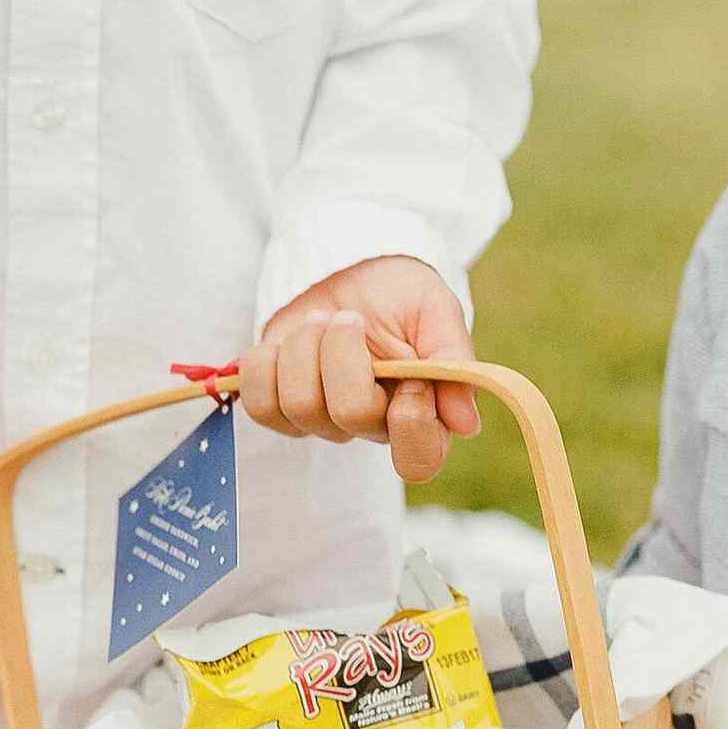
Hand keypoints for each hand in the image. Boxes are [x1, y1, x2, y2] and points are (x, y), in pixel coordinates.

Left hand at [238, 255, 479, 483]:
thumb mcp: (435, 311)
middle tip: (349, 318)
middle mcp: (372, 427)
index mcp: (421, 414)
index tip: (410, 376)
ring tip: (320, 322)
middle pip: (350, 417)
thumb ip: (454, 360)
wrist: (348, 268)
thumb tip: (467, 424)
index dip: (410, 422)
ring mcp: (323, 423)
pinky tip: (286, 344)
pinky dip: (266, 364)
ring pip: (301, 407)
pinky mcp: (280, 410)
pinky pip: (260, 405)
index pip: (418, 460)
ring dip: (305, 347)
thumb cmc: (398, 294)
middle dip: (342, 352)